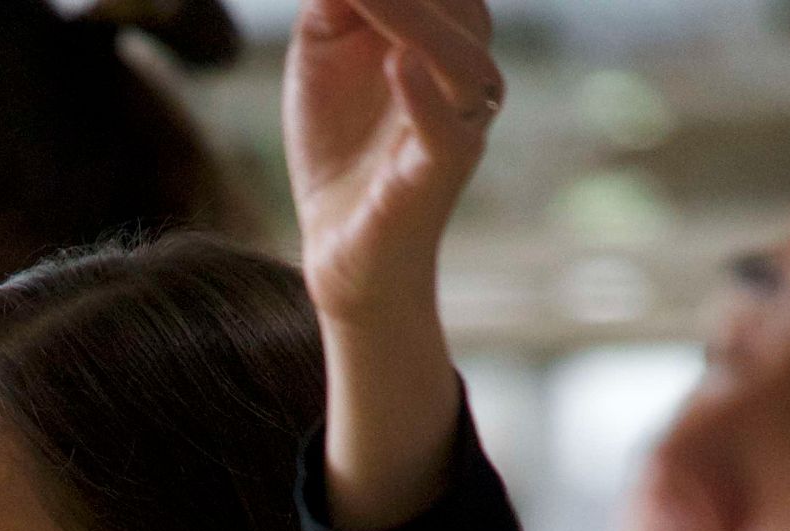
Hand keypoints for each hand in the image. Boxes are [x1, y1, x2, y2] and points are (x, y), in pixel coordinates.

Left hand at [284, 0, 501, 530]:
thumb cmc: (337, 146)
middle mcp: (466, 76)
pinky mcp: (441, 174)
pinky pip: (449, 132)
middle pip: (461, 11)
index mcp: (446, 40)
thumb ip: (335, 0)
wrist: (338, 247)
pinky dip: (425, 98)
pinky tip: (396, 65)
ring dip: (416, 24)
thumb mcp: (323, 52)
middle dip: (410, 0)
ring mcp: (461, 125)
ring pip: (464, 64)